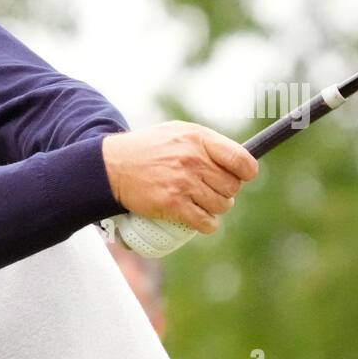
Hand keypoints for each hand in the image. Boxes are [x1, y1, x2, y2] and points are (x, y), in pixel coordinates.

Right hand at [101, 121, 258, 233]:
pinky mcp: (172, 204)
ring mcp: (183, 183)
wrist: (111, 166)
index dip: (246, 172)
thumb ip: (206, 143)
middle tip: (210, 190)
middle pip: (232, 186)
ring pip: (221, 205)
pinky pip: (205, 222)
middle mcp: (193, 160)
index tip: (242, 176)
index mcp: (198, 139)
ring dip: (215, 208)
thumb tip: (237, 161)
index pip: (241, 160)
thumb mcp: (177, 133)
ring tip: (201, 203)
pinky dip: (207, 225)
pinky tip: (201, 221)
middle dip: (225, 191)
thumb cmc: (146, 149)